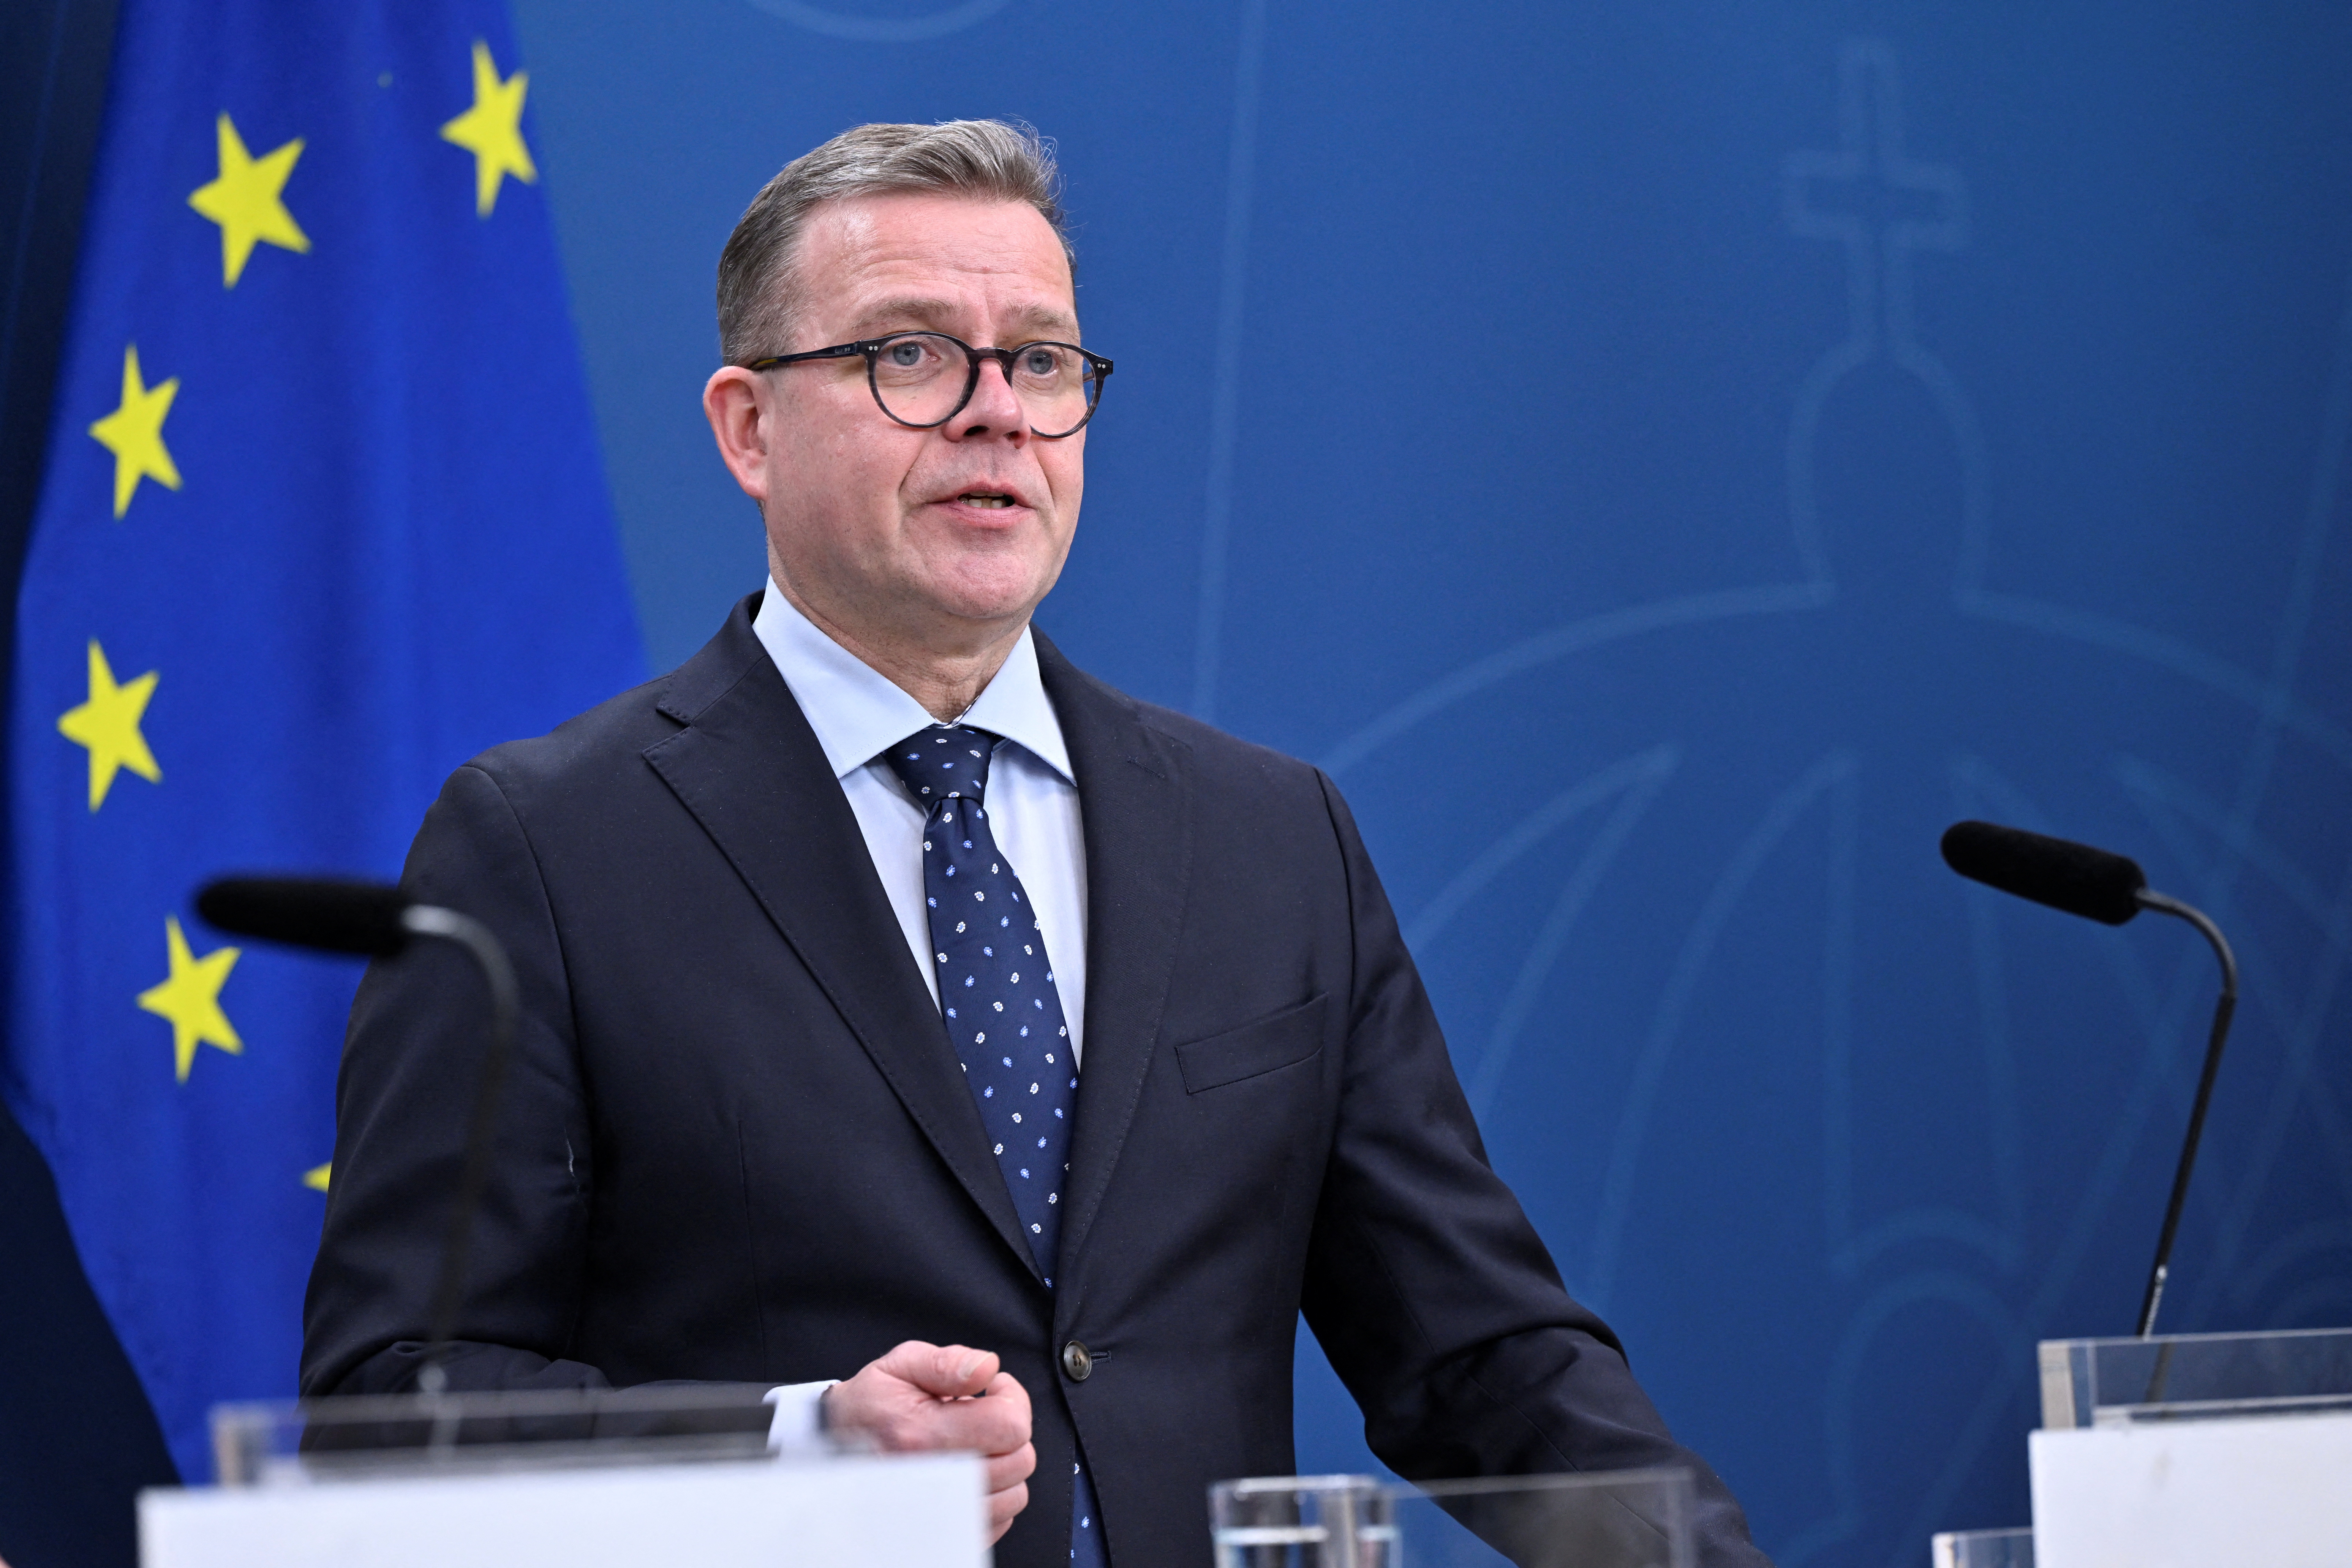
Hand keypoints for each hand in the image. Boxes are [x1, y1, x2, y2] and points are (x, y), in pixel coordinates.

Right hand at [822, 1341, 1034, 1543]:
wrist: (834, 1445)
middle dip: (1010, 1429)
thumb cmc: (871, 1403)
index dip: (1011, 1397)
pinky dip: (996, 1494)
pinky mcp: (948, 1530)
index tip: (990, 1389)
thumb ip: (949, 1362)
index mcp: (923, 1436)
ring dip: (1005, 1463)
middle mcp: (935, 1481)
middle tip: (982, 1413)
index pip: (1010, 1424)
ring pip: (1015, 1494)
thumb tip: (988, 1368)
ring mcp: (942, 1512)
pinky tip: (970, 1469)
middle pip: (1020, 1460)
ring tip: (974, 1442)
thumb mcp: (901, 1365)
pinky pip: (1001, 1518)